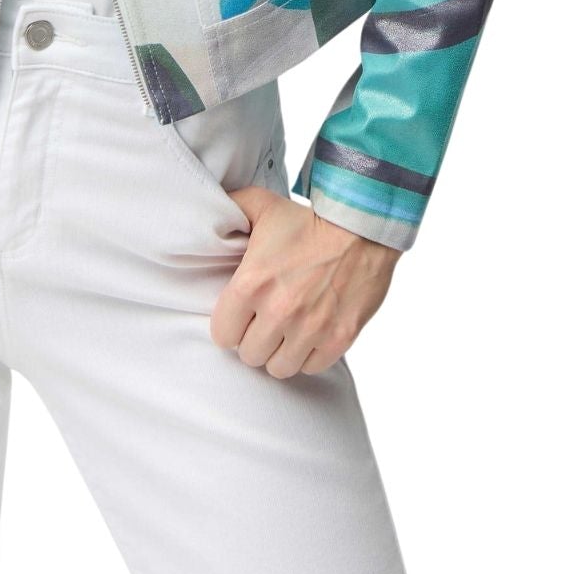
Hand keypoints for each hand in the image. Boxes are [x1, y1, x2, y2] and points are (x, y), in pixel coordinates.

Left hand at [209, 187, 402, 378]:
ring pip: (279, 368)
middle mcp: (278, 311)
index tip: (240, 317)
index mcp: (252, 283)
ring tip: (285, 333)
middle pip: (250, 356)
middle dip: (254, 340)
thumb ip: (231, 209)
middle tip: (264, 323)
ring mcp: (310, 329)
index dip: (229, 326)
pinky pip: (311, 368)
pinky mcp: (338, 339)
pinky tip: (308, 335)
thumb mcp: (262, 205)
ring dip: (279, 352)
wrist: (361, 228)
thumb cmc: (308, 220)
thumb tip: (210, 213)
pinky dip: (308, 355)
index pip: (222, 335)